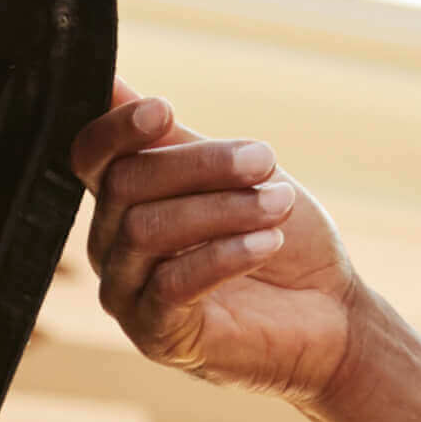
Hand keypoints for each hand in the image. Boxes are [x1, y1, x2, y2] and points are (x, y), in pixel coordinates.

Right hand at [71, 94, 360, 404]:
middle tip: (264, 160)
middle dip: (201, 165)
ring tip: (278, 205)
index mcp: (125, 202)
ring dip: (221, 210)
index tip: (164, 110)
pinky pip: (171, 285)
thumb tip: (114, 85)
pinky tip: (267, 244)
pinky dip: (224, 255)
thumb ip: (174, 140)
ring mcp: (128, 294)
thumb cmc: (282, 240)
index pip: (91, 156)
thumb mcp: (234, 178)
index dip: (117, 129)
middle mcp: (113, 247)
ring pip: (146, 231)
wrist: (329, 315)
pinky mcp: (156, 336)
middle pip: (126, 186)